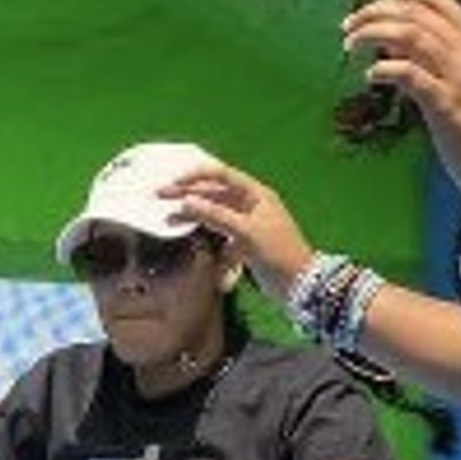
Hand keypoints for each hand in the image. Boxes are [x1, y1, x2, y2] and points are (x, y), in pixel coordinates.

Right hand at [162, 155, 313, 288]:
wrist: (300, 284)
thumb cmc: (277, 253)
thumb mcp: (246, 232)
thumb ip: (216, 215)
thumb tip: (186, 203)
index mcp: (255, 194)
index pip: (221, 175)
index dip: (197, 176)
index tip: (174, 182)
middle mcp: (250, 204)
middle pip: (215, 193)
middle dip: (189, 194)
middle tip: (160, 196)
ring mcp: (247, 223)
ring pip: (215, 214)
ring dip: (194, 216)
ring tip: (170, 220)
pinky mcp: (244, 243)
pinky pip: (221, 233)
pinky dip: (208, 236)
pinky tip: (193, 239)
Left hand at [340, 0, 460, 210]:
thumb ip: (436, 59)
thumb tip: (393, 42)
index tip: (377, 5)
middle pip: (416, 13)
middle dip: (376, 12)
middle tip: (349, 26)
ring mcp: (459, 77)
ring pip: (410, 35)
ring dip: (372, 33)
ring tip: (349, 44)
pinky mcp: (446, 105)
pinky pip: (409, 74)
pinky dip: (384, 69)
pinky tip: (369, 76)